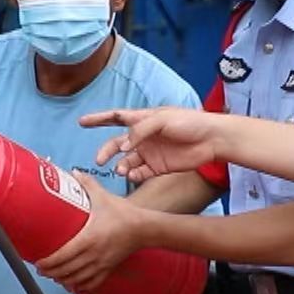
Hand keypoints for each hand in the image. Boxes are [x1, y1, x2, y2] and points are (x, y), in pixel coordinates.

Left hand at [38, 172, 145, 293]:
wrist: (145, 228)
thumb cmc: (123, 213)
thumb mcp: (103, 197)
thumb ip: (87, 184)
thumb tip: (75, 172)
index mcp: (88, 238)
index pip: (63, 255)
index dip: (48, 262)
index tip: (38, 263)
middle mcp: (93, 255)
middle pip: (67, 270)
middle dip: (51, 272)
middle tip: (41, 270)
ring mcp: (101, 264)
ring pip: (78, 279)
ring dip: (63, 280)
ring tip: (54, 276)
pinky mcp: (109, 268)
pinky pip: (93, 282)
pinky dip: (81, 286)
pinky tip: (74, 285)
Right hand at [81, 107, 221, 182]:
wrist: (212, 139)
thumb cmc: (190, 122)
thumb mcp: (162, 119)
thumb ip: (140, 130)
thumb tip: (124, 145)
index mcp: (143, 120)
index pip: (115, 117)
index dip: (98, 119)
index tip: (81, 122)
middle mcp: (143, 137)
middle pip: (117, 144)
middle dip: (106, 151)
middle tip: (100, 159)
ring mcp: (150, 153)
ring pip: (126, 161)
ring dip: (121, 166)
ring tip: (121, 170)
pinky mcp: (158, 167)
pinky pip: (140, 173)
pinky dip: (133, 175)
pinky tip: (132, 176)